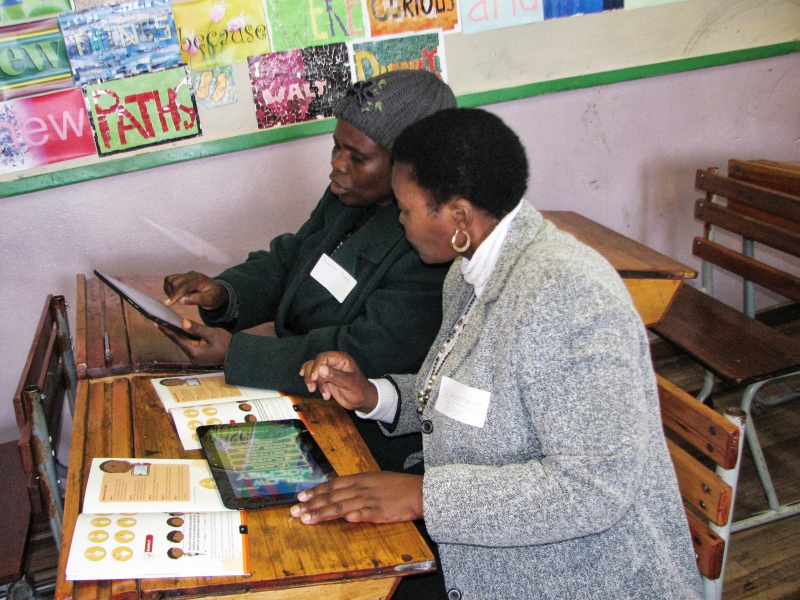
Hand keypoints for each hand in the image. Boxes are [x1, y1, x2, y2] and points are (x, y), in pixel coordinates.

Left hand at [157, 319, 231, 365]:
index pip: (176, 338)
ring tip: (168, 323)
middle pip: (178, 341)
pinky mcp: (198, 357)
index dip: (166, 329)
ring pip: (183, 343)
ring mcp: (195, 358)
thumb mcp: (212, 333)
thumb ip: (196, 328)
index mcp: (194, 351)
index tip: (156, 322)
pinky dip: (185, 338)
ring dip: (178, 334)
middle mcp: (192, 357)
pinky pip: (189, 345)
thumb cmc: (226, 344)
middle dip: (170, 331)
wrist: (236, 354)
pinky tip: (182, 330)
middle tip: (159, 320)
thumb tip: (182, 322)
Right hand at [163, 271, 227, 310]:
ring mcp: (185, 275)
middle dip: (172, 294)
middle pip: (175, 282)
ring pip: (170, 280)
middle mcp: (191, 275)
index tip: (167, 304)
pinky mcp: (181, 277)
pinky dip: (168, 288)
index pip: (184, 286)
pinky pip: (169, 280)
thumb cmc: (214, 296)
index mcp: (199, 279)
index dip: (175, 295)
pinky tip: (175, 295)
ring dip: (169, 291)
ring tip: (177, 299)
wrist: (216, 291)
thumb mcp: (210, 300)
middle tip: (179, 302)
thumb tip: (180, 299)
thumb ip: (196, 299)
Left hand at [289, 472, 422, 523]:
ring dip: (322, 513)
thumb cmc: (397, 486)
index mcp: (359, 479)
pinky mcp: (379, 511)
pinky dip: (353, 515)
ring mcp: (369, 499)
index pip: (332, 484)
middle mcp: (361, 488)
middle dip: (311, 504)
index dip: (315, 491)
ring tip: (307, 519)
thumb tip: (341, 491)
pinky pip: (364, 513)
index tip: (301, 497)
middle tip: (294, 511)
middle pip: (332, 496)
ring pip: (341, 506)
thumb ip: (357, 486)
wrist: (417, 491)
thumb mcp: (374, 480)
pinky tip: (342, 519)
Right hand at [299, 352, 377, 410]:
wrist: (362, 400)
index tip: (314, 378)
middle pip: (314, 363)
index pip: (323, 357)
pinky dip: (317, 388)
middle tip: (312, 388)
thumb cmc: (360, 390)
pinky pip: (314, 380)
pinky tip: (326, 396)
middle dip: (311, 376)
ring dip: (314, 384)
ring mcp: (328, 371)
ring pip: (312, 372)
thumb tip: (320, 369)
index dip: (316, 366)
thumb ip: (335, 376)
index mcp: (341, 359)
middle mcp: (333, 362)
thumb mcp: (349, 383)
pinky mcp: (325, 379)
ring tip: (326, 395)